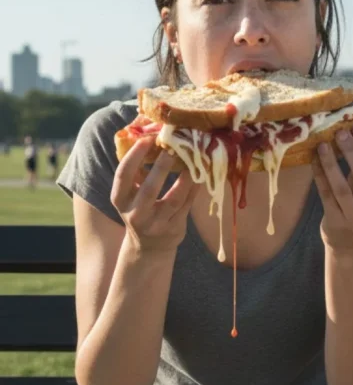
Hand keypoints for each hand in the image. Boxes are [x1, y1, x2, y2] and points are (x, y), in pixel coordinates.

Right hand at [110, 137, 200, 253]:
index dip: (133, 157)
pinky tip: (201, 174)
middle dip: (161, 167)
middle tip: (173, 148)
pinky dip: (195, 188)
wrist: (150, 246)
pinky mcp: (175, 229)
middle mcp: (136, 214)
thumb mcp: (131, 195)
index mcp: (120, 200)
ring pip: (174, 198)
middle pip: (149, 189)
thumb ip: (137, 173)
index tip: (146, 140)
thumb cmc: (140, 210)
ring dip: (185, 178)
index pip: (123, 176)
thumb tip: (147, 137)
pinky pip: (188, 205)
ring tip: (194, 160)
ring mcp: (156, 224)